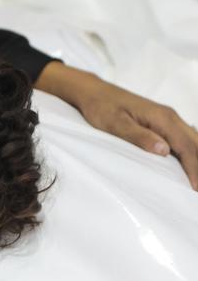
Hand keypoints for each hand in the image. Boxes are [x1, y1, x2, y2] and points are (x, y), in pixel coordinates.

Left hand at [35, 62, 197, 189]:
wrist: (94, 93)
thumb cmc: (102, 108)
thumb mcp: (116, 124)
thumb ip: (139, 137)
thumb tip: (164, 150)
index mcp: (162, 118)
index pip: (186, 146)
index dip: (194, 167)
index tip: (197, 187)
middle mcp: (169, 117)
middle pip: (194, 144)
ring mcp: (166, 119)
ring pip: (191, 140)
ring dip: (196, 159)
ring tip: (196, 180)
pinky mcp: (160, 122)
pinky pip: (181, 139)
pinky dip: (189, 152)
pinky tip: (188, 164)